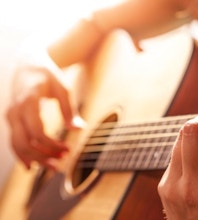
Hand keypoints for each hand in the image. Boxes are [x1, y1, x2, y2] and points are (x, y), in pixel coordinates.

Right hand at [6, 52, 83, 168]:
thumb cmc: (48, 76)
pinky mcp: (11, 120)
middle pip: (24, 142)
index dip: (51, 144)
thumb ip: (69, 109)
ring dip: (33, 159)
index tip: (67, 150)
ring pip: (17, 145)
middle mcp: (15, 110)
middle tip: (60, 164)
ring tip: (51, 168)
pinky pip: (14, 141)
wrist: (27, 65)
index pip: (37, 131)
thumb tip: (79, 129)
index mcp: (28, 101)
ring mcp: (10, 116)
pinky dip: (23, 154)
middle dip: (42, 156)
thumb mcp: (63, 88)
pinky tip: (33, 165)